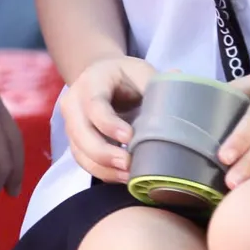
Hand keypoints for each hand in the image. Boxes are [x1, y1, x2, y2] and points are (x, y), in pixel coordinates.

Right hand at [59, 55, 153, 184]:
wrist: (103, 78)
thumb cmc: (125, 76)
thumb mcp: (140, 72)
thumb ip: (155, 80)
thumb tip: (177, 77)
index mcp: (92, 80)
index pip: (94, 105)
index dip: (109, 124)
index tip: (130, 138)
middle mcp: (74, 102)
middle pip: (81, 132)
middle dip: (104, 153)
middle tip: (129, 165)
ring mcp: (71, 123)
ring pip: (80, 151)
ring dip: (104, 167)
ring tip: (129, 175)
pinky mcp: (76, 141)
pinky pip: (84, 161)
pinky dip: (103, 172)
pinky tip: (122, 177)